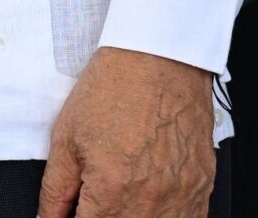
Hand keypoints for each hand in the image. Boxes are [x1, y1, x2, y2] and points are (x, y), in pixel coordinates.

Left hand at [38, 48, 213, 217]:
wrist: (159, 56)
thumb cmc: (115, 88)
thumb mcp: (66, 138)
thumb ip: (55, 191)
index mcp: (113, 190)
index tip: (74, 213)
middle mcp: (151, 199)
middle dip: (104, 217)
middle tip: (95, 202)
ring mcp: (181, 196)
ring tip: (120, 198)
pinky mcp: (202, 187)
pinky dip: (164, 216)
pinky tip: (149, 201)